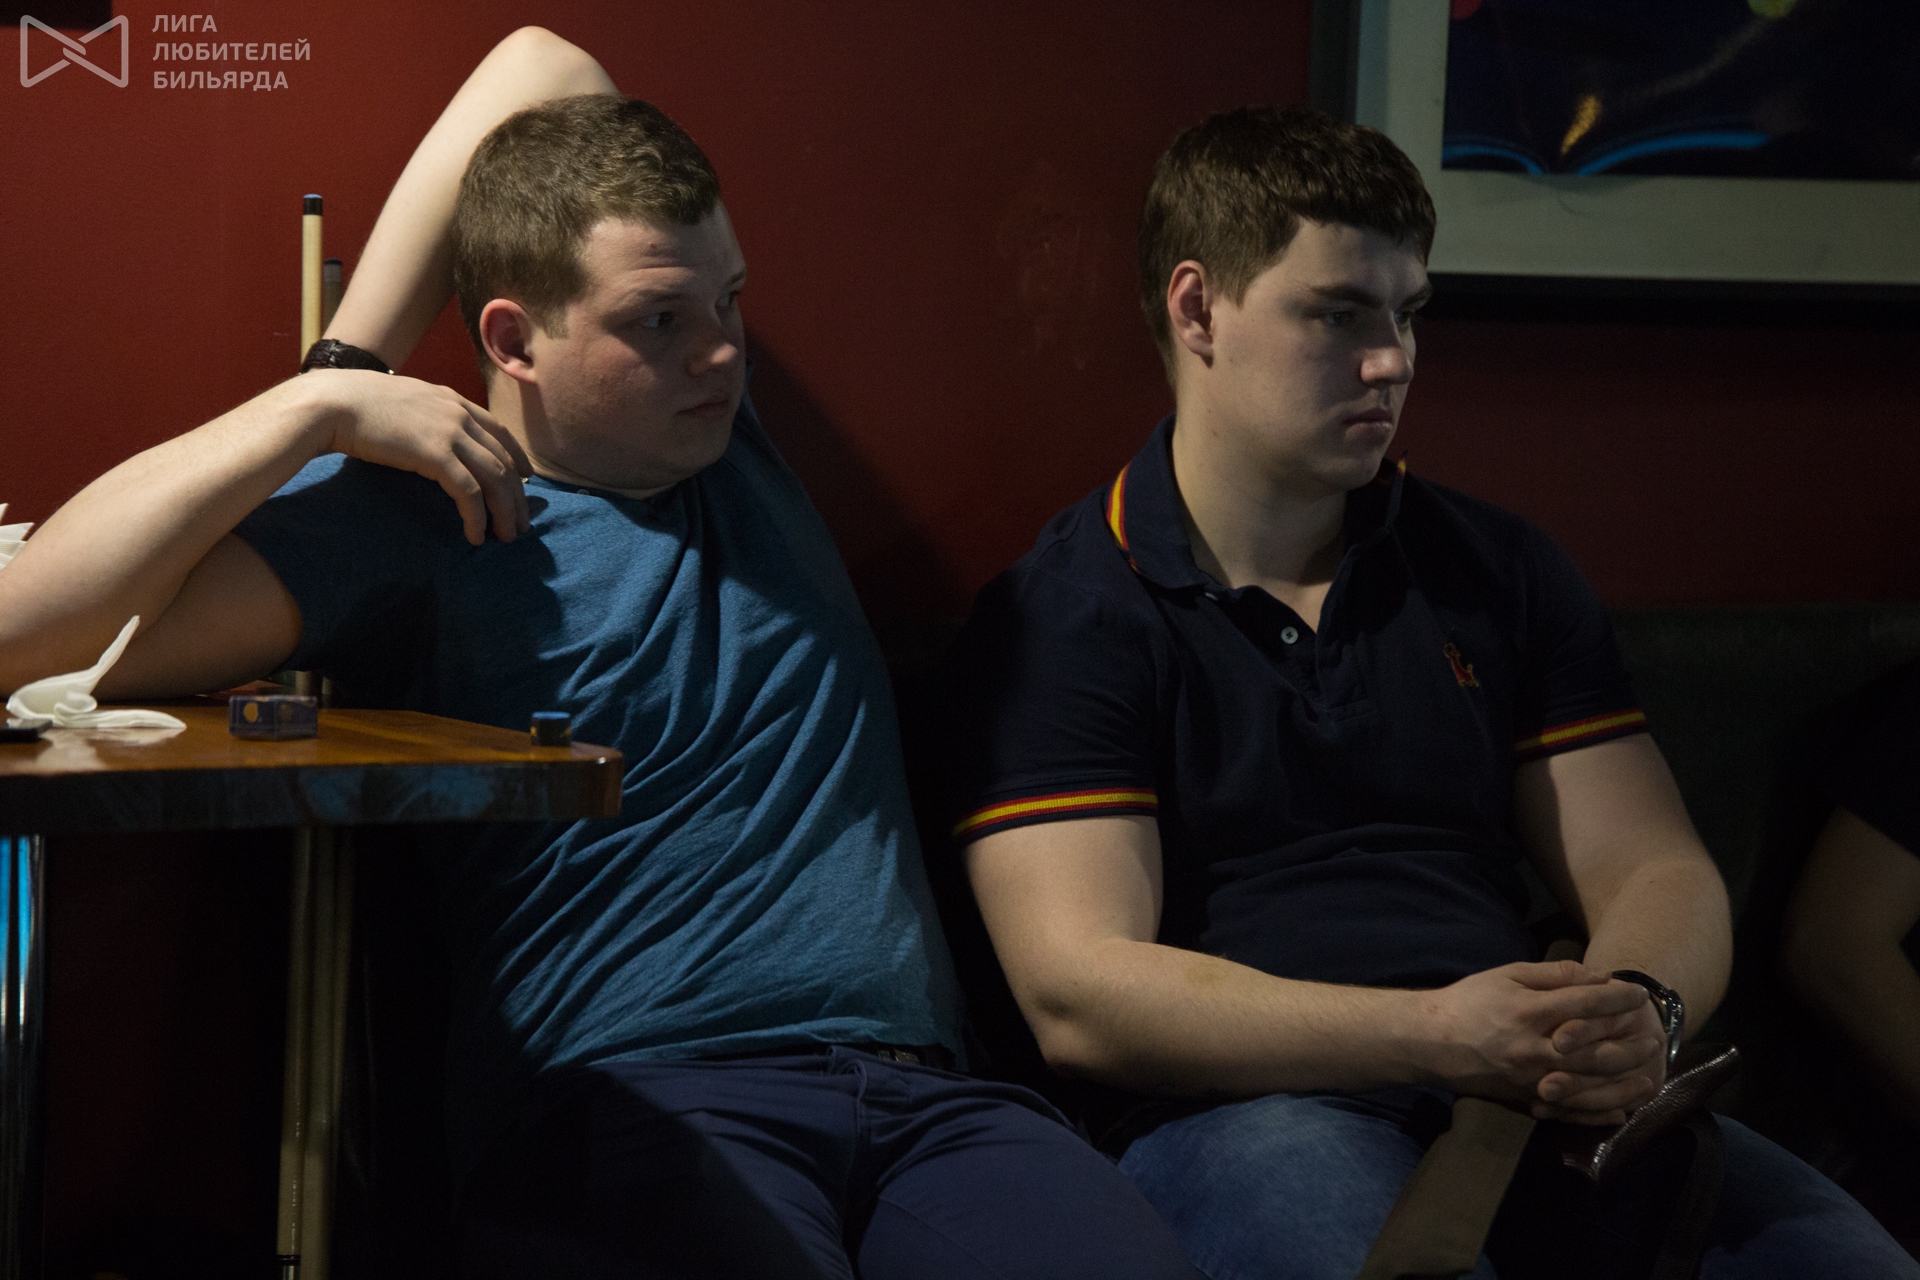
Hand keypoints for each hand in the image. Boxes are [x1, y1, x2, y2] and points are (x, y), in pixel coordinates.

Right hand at [307, 369, 530, 545]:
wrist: (331, 402)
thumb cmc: (352, 405)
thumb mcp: (400, 403)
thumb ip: (422, 416)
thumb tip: (422, 436)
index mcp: (451, 400)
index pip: (498, 430)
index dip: (517, 456)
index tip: (526, 478)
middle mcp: (458, 413)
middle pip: (504, 458)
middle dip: (517, 494)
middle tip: (523, 522)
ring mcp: (449, 432)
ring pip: (495, 477)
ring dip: (506, 510)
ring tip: (507, 535)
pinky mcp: (435, 454)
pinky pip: (469, 492)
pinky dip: (477, 517)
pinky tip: (476, 536)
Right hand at [1428, 961, 1663, 1123]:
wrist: (1431, 1041)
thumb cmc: (1470, 1000)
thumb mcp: (1507, 975)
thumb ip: (1553, 974)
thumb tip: (1598, 975)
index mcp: (1529, 1011)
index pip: (1586, 1003)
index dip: (1617, 997)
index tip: (1639, 993)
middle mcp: (1533, 1048)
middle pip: (1595, 1049)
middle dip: (1629, 1042)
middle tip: (1653, 1037)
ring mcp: (1530, 1078)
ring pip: (1589, 1085)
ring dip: (1624, 1082)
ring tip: (1648, 1076)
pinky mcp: (1524, 1098)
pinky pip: (1568, 1111)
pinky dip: (1597, 1112)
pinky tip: (1620, 1109)